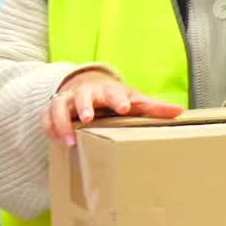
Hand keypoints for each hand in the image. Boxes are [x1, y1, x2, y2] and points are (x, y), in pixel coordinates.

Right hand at [41, 69, 183, 147]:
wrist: (88, 85)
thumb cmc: (114, 98)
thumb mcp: (133, 100)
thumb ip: (153, 108)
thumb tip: (180, 111)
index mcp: (107, 90)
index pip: (112, 91)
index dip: (117, 98)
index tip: (123, 107)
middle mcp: (85, 92)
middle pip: (82, 94)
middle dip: (84, 105)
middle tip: (87, 117)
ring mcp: (67, 100)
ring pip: (59, 105)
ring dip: (62, 120)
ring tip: (69, 139)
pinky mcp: (54, 109)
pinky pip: (46, 116)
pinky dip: (49, 126)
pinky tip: (55, 139)